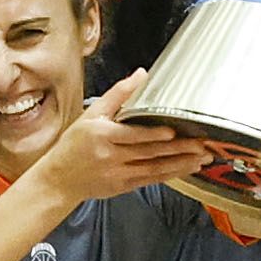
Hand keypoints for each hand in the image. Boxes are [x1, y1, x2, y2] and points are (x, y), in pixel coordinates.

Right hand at [31, 95, 213, 205]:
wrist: (59, 179)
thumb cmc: (74, 144)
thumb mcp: (91, 114)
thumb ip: (118, 94)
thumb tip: (141, 74)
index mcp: (102, 136)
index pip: (132, 135)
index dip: (153, 135)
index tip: (172, 132)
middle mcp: (111, 157)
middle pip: (149, 152)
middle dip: (178, 149)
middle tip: (201, 144)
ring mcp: (119, 174)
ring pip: (155, 169)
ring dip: (180, 164)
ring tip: (201, 158)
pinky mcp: (124, 186)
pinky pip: (152, 179)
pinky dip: (171, 174)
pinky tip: (186, 168)